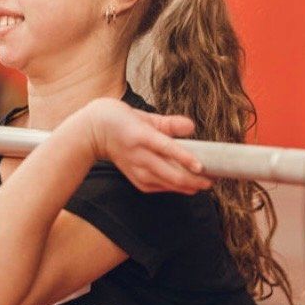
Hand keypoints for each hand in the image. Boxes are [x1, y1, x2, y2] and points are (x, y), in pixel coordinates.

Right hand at [72, 98, 212, 194]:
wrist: (93, 133)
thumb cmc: (123, 121)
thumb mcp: (146, 116)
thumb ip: (170, 123)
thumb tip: (192, 127)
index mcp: (142, 136)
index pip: (166, 148)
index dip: (185, 158)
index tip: (201, 166)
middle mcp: (139, 155)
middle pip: (170, 173)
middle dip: (193, 180)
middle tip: (211, 180)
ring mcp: (136, 169)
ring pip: (166, 183)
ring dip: (187, 186)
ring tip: (204, 184)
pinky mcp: (135, 179)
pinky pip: (158, 187)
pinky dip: (173, 187)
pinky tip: (186, 186)